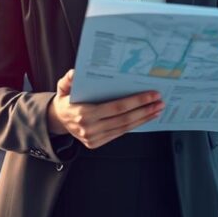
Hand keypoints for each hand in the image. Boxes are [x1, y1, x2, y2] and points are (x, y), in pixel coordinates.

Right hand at [47, 70, 163, 149]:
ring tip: (157, 110)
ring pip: (124, 128)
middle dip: (144, 110)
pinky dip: (134, 125)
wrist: (57, 120)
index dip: (135, 102)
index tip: (151, 95)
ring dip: (143, 119)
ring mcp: (93, 138)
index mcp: (83, 113)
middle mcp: (89, 128)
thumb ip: (68, 79)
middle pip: (124, 119)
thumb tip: (75, 73)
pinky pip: (119, 133)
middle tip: (160, 102)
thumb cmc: (65, 100)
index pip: (116, 107)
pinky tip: (144, 118)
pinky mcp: (96, 143)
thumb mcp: (63, 87)